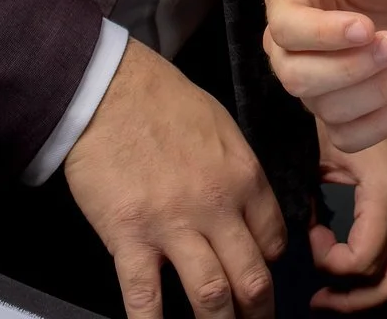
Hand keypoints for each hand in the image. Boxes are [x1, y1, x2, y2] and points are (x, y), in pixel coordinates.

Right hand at [64, 37, 285, 318]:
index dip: (270, 266)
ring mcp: (174, 225)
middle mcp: (217, 205)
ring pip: (211, 296)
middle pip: (251, 277)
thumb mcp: (221, 127)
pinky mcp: (130, 237)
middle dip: (258, 311)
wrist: (113, 90)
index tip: (261, 277)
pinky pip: (146, 298)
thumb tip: (246, 207)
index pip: (273, 239)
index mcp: (243, 176)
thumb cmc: (165, 101)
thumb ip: (237, 172)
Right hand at [264, 0, 386, 150]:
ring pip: (325, 109)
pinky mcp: (341, 108)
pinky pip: (347, 136)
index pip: (286, 28)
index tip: (367, 28)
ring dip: (376, 92)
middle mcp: (290, 44)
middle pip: (296, 77)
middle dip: (352, 68)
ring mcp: (314, 80)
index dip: (323, 34)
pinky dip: (378, 125)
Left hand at [310, 122, 386, 311]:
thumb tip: (300, 223)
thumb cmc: (352, 109)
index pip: (364, 257)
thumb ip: (309, 188)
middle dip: (354, 299)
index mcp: (386, 189)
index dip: (329, 260)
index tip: (311, 235)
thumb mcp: (324, 145)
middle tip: (321, 296)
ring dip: (380, 295)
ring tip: (346, 296)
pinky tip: (379, 281)